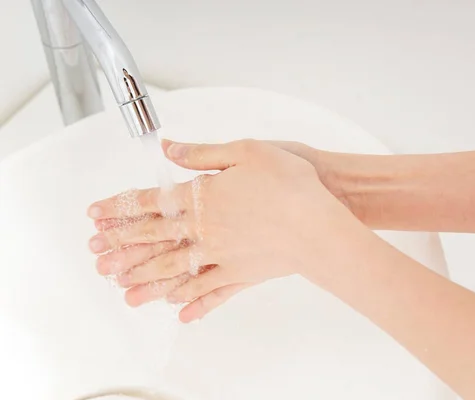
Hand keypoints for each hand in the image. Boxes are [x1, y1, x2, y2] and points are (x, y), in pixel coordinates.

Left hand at [88, 139, 363, 321]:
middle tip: (96, 256)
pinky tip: (180, 311)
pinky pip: (213, 291)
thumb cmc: (291, 181)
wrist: (321, 221)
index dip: (121, 207)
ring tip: (123, 291)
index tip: (97, 214)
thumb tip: (168, 149)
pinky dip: (196, 302)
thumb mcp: (247, 151)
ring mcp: (223, 256)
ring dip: (146, 280)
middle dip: (122, 247)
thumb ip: (203, 153)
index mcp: (203, 197)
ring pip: (175, 271)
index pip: (150, 202)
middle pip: (154, 240)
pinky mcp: (243, 273)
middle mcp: (206, 230)